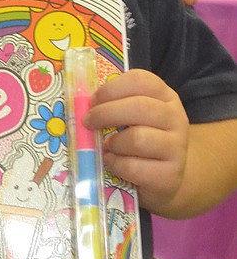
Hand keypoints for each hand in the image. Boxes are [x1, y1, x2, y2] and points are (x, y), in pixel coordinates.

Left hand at [86, 70, 187, 214]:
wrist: (166, 177)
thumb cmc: (142, 140)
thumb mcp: (133, 117)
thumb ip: (114, 105)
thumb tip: (81, 103)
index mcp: (165, 97)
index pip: (140, 81)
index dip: (111, 89)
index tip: (92, 100)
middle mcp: (175, 118)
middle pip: (139, 107)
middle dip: (105, 113)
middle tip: (88, 122)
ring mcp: (177, 148)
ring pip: (138, 138)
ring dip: (113, 142)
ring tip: (106, 146)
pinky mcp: (169, 175)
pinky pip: (134, 167)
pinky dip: (116, 164)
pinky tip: (112, 162)